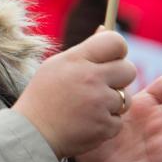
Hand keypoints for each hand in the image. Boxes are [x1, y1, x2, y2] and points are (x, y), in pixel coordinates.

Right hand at [13, 28, 136, 159]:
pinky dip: (106, 123)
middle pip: (129, 70)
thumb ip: (85, 50)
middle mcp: (90, 78)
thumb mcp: (57, 65)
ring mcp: (99, 103)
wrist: (32, 133)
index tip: (111, 59)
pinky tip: (87, 122)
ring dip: (112, 103)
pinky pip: (119, 120)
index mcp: (77, 59)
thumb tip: (106, 28)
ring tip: (88, 107)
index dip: (118, 50)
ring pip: (125, 98)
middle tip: (102, 86)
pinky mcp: (104, 125)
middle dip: (120, 78)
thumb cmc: (43, 95)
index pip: (116, 42)